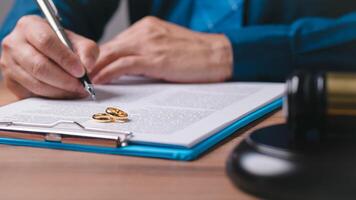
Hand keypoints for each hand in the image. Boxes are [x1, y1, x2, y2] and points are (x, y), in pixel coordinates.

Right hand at [0, 15, 98, 98]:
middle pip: (39, 66)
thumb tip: (87, 67)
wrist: (44, 51)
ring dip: (61, 91)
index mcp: (30, 26)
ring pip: (36, 84)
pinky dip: (52, 97)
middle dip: (65, 80)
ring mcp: (9, 64)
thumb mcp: (77, 41)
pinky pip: (32, 94)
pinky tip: (65, 94)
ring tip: (77, 91)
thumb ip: (87, 51)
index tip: (81, 71)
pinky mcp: (11, 82)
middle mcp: (14, 43)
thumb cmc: (61, 44)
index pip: (46, 42)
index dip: (65, 59)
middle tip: (82, 86)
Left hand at [91, 16, 232, 83]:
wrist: (218, 54)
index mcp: (147, 28)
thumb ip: (146, 51)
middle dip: (92, 62)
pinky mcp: (155, 58)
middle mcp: (144, 32)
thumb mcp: (166, 46)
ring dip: (96, 68)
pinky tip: (99, 81)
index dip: (100, 56)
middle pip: (109, 46)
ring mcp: (149, 44)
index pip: (116, 42)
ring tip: (84, 80)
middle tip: (80, 75)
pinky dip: (108, 73)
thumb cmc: (195, 53)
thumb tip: (128, 65)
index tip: (90, 67)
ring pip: (112, 54)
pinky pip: (123, 65)